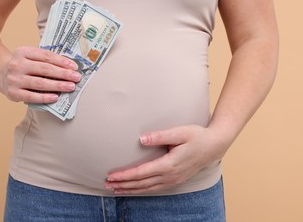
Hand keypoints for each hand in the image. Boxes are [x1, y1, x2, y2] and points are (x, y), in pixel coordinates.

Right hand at [0, 46, 81, 102]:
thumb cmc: (23, 65)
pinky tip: (55, 97)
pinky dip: (45, 97)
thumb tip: (69, 67)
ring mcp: (14, 79)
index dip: (61, 61)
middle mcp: (17, 64)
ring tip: (70, 87)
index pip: (46, 56)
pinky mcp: (13, 93)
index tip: (74, 67)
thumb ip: (45, 60)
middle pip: (44, 69)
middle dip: (63, 74)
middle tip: (76, 77)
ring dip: (57, 85)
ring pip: (39, 83)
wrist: (0, 74)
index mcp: (22, 51)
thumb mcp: (30, 57)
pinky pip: (32, 96)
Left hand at [105, 125, 226, 194]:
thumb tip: (140, 139)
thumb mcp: (180, 132)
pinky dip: (142, 190)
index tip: (111, 176)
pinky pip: (155, 188)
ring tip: (116, 190)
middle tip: (107, 185)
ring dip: (131, 189)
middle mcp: (170, 176)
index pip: (141, 173)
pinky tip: (135, 189)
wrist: (214, 146)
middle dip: (123, 185)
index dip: (125, 175)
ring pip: (147, 188)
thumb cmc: (197, 137)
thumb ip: (160, 136)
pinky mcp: (175, 180)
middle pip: (141, 184)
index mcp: (169, 164)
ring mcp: (173, 180)